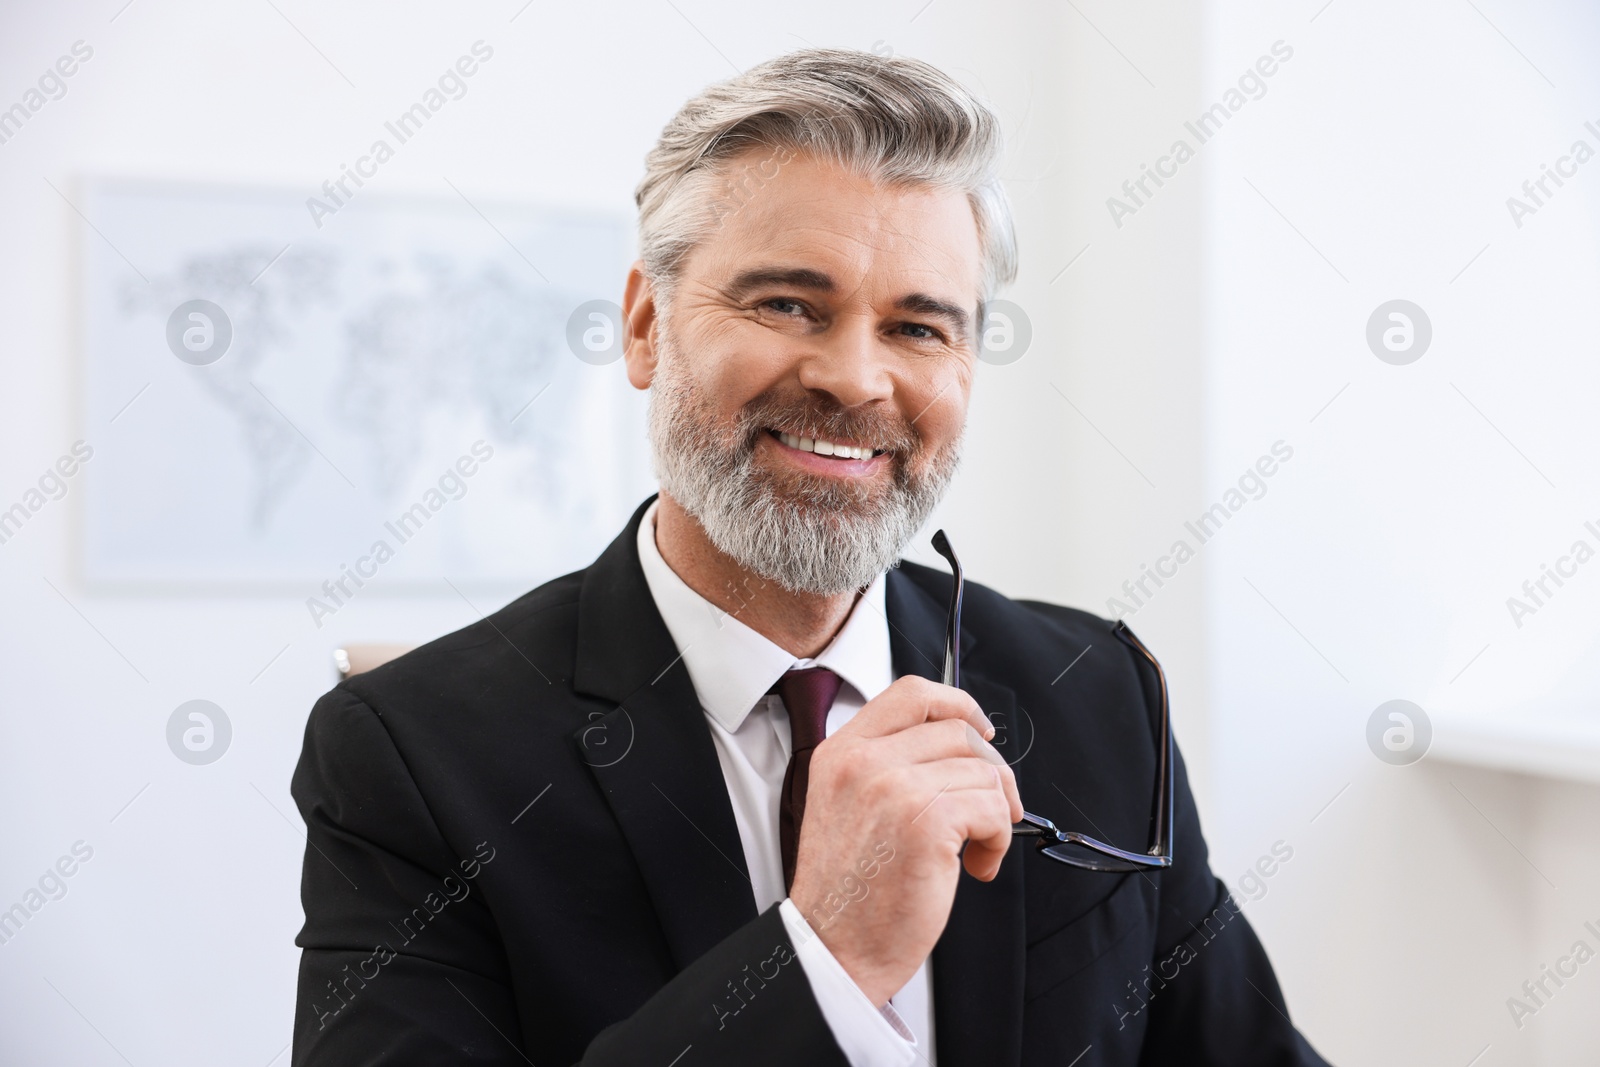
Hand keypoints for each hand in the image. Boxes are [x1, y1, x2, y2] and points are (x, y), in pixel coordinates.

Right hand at [786, 675, 1022, 1006]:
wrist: (833, 948)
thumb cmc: (848, 892)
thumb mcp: (847, 806)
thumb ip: (886, 768)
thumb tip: (957, 751)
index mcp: (841, 752)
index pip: (911, 694)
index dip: (958, 705)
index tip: (980, 731)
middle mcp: (863, 761)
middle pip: (957, 730)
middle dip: (990, 771)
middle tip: (991, 809)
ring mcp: (893, 786)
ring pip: (982, 771)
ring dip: (995, 813)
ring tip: (975, 849)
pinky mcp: (925, 820)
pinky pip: (992, 807)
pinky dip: (998, 839)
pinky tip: (976, 865)